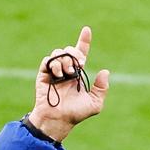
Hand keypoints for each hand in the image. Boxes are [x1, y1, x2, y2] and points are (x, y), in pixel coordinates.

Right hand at [26, 26, 109, 141]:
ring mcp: (54, 71)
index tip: (87, 30)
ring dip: (65, 60)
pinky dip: (54, 64)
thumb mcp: (95, 103)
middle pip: (69, 50)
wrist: (58, 119)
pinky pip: (48, 60)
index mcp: (77, 74)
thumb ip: (102, 88)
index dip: (84, 40)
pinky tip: (58, 75)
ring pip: (58, 53)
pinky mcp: (43, 74)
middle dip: (75, 53)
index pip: (81, 53)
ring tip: (67, 73)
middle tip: (79, 64)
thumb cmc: (76, 114)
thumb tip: (105, 71)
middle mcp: (66, 70)